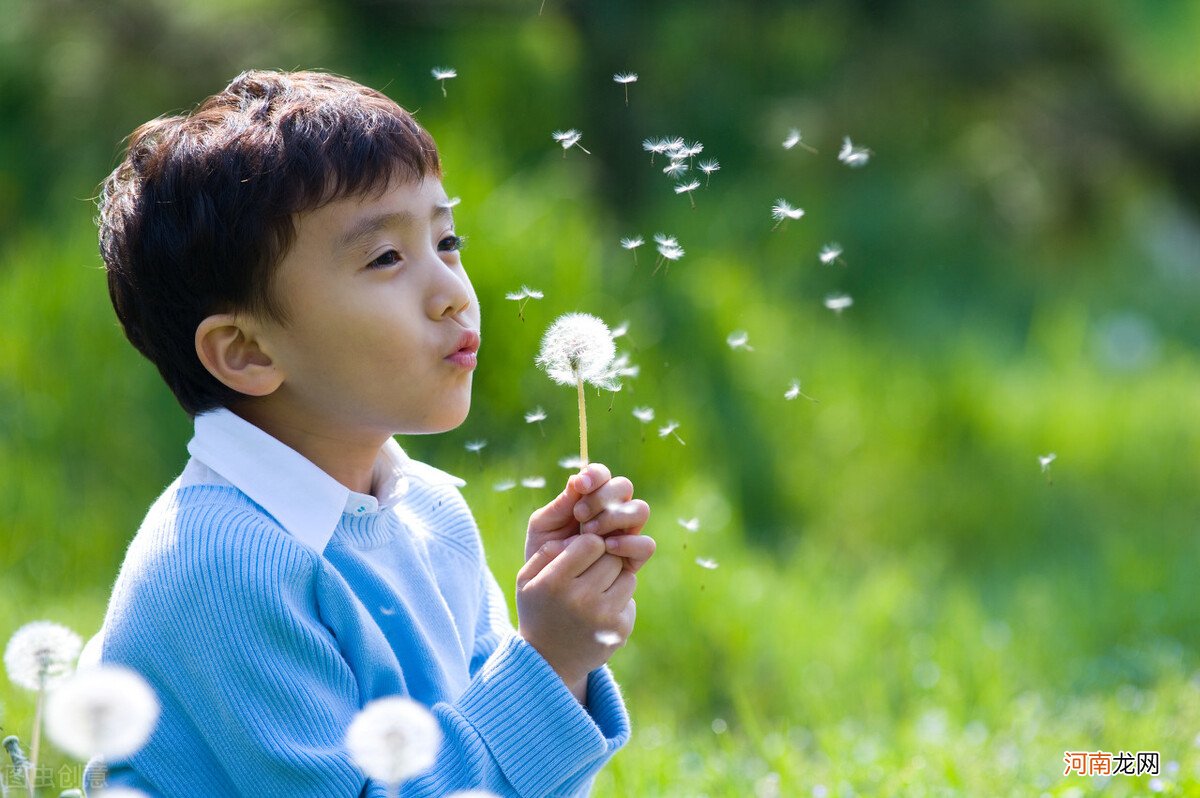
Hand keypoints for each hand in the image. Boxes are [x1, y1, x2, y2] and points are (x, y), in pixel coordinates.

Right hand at [515, 533, 637, 694]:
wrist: (548, 662)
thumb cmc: (539, 610)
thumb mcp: (527, 580)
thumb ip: (547, 551)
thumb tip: (577, 533)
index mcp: (555, 582)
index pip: (591, 543)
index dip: (588, 545)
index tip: (581, 555)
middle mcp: (581, 599)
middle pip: (612, 558)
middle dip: (603, 561)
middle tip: (589, 574)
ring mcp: (603, 617)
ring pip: (627, 577)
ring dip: (614, 580)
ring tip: (594, 592)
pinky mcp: (620, 630)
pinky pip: (630, 600)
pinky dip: (618, 602)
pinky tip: (599, 613)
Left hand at [525, 463, 653, 571]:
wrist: (551, 592)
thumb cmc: (545, 554)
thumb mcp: (543, 528)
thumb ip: (559, 506)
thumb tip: (576, 480)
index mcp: (591, 498)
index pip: (602, 474)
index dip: (595, 475)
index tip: (580, 486)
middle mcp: (613, 511)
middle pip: (624, 486)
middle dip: (602, 497)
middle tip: (580, 515)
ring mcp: (626, 533)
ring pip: (640, 510)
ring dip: (615, 516)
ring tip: (590, 531)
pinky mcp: (634, 558)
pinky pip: (646, 544)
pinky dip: (629, 543)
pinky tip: (607, 547)